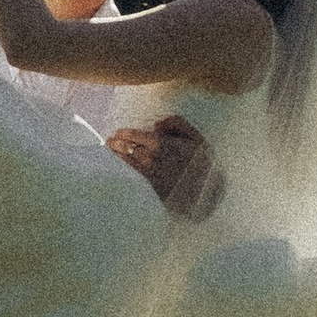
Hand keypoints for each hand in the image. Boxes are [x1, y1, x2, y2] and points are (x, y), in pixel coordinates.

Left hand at [106, 116, 220, 219]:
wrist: (207, 192)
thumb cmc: (202, 162)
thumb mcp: (196, 138)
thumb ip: (177, 124)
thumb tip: (156, 124)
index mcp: (163, 144)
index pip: (137, 136)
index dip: (125, 133)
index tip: (118, 132)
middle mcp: (153, 159)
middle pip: (129, 149)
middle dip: (117, 144)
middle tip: (109, 141)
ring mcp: (151, 174)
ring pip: (128, 162)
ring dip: (116, 155)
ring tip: (109, 151)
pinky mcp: (151, 187)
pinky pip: (133, 175)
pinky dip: (123, 168)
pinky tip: (119, 165)